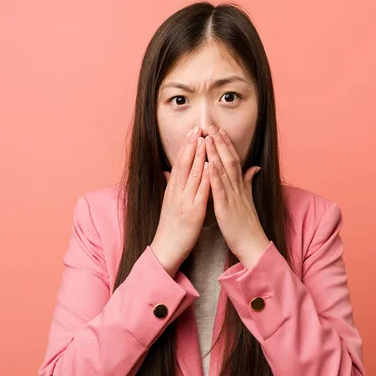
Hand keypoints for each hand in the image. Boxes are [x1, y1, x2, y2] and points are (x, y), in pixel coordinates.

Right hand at [151, 126, 209, 276]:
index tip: (192, 131)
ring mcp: (184, 201)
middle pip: (184, 164)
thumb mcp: (168, 203)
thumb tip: (167, 171)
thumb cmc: (170, 227)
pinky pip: (200, 193)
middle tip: (197, 127)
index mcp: (172, 190)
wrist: (166, 249)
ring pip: (192, 174)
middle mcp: (176, 192)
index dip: (186, 146)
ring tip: (204, 139)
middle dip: (191, 145)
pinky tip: (209, 167)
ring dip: (198, 156)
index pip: (179, 163)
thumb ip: (170, 186)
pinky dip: (204, 178)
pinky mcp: (193, 212)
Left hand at [205, 125, 269, 269]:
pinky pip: (220, 189)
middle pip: (229, 160)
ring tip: (208, 137)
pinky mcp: (226, 208)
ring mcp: (233, 197)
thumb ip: (249, 182)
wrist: (253, 245)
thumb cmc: (247, 225)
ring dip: (216, 152)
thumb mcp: (248, 200)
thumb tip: (255, 167)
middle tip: (211, 125)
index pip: (233, 160)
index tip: (218, 130)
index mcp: (240, 186)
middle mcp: (237, 188)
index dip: (226, 144)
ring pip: (224, 171)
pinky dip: (215, 175)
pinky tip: (209, 163)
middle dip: (220, 142)